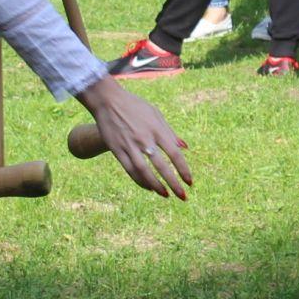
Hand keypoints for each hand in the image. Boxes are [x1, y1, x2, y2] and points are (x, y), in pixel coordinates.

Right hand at [74, 75, 191, 199]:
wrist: (108, 101)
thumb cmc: (135, 106)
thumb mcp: (155, 114)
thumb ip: (170, 132)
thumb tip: (185, 147)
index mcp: (156, 129)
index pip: (174, 153)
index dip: (183, 169)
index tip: (190, 182)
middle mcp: (144, 139)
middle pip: (162, 166)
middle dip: (174, 183)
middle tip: (182, 196)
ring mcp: (130, 145)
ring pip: (144, 172)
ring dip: (156, 186)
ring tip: (165, 195)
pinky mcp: (117, 150)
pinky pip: (130, 170)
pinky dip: (140, 181)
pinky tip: (149, 187)